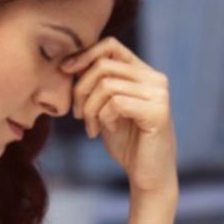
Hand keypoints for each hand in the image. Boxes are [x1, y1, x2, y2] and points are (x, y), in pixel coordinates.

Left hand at [64, 37, 177, 195]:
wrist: (148, 176)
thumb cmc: (126, 142)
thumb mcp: (106, 108)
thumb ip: (96, 85)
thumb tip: (70, 63)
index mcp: (144, 73)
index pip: (111, 46)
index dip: (84, 54)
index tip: (65, 70)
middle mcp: (155, 79)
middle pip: (103, 65)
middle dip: (81, 90)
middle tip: (78, 115)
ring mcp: (159, 94)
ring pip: (107, 85)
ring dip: (90, 109)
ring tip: (92, 127)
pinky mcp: (158, 112)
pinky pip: (116, 103)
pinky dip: (104, 117)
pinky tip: (108, 130)